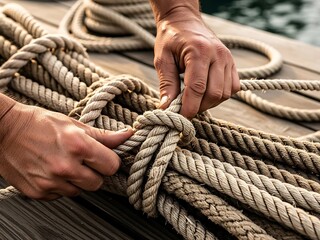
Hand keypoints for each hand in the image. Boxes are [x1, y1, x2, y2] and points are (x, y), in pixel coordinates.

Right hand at [0, 101, 132, 199]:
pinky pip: (61, 195)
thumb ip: (103, 135)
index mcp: (78, 146)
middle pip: (98, 183)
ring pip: (80, 191)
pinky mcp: (38, 192)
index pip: (112, 166)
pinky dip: (60, 186)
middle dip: (95, 173)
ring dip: (77, 181)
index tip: (103, 157)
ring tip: (65, 164)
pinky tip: (52, 171)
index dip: (109, 161)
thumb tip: (127, 135)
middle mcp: (66, 167)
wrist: (4, 130)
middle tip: (83, 161)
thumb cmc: (39, 123)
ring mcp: (51, 182)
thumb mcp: (73, 124)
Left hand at [154, 7, 239, 118]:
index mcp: (199, 51)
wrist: (185, 21)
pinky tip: (207, 93)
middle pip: (214, 93)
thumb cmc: (171, 39)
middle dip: (199, 107)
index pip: (197, 87)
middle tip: (185, 108)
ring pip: (226, 93)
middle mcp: (218, 55)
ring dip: (210, 103)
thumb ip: (166, 84)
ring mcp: (228, 58)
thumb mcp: (162, 59)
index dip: (189, 107)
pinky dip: (221, 96)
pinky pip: (233, 88)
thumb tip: (167, 107)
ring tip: (194, 100)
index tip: (181, 118)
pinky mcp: (232, 63)